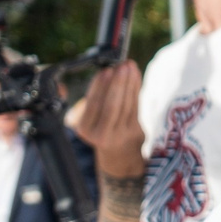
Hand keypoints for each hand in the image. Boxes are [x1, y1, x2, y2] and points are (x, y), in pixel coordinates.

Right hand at [68, 61, 145, 175]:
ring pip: (126, 106)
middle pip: (111, 105)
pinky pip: (136, 108)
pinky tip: (135, 77)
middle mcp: (101, 134)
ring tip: (129, 67)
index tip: (106, 70)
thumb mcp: (94, 118)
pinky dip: (135, 90)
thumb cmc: (104, 129)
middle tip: (121, 66)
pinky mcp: (135, 133)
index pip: (93, 104)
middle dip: (117, 83)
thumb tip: (109, 71)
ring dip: (129, 84)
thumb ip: (100, 98)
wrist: (119, 156)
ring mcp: (120, 135)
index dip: (100, 86)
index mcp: (84, 129)